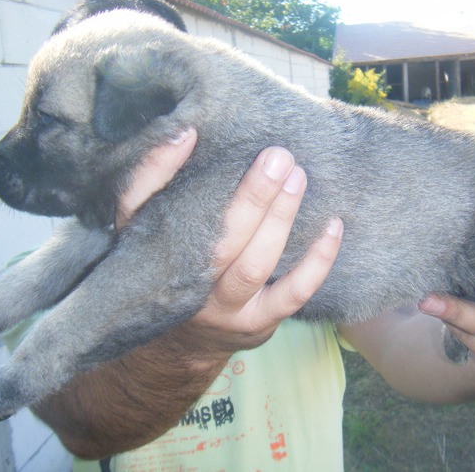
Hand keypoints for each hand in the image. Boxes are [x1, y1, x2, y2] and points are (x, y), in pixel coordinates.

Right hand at [116, 129, 342, 352]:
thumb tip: (186, 133)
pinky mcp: (258, 323)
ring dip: (280, 219)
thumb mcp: (142, 226)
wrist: (185, 340)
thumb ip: (153, 177)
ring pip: (255, 265)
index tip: (201, 135)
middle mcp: (189, 289)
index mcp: (158, 256)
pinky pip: (293, 294)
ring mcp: (225, 310)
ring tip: (298, 178)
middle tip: (279, 157)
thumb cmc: (171, 266)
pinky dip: (317, 261)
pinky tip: (333, 226)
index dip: (173, 173)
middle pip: (222, 242)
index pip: (157, 212)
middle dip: (253, 197)